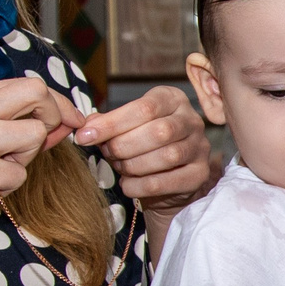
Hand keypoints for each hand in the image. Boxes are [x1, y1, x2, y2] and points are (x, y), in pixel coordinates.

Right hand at [0, 76, 83, 285]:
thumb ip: (7, 122)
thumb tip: (63, 118)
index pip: (26, 83)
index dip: (55, 104)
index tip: (68, 123)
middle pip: (36, 94)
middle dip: (52, 120)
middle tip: (37, 147)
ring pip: (34, 134)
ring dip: (25, 159)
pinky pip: (20, 173)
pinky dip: (9, 186)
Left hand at [74, 86, 217, 254]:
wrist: (167, 180)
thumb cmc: (144, 146)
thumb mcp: (127, 127)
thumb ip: (107, 124)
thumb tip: (86, 127)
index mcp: (172, 99)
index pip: (144, 107)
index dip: (111, 123)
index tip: (84, 136)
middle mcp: (191, 120)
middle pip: (158, 131)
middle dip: (123, 146)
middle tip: (108, 153)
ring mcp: (199, 148)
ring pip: (166, 156)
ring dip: (132, 165)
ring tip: (119, 167)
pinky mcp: (199, 174)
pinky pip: (167, 182)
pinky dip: (140, 186)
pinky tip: (128, 185)